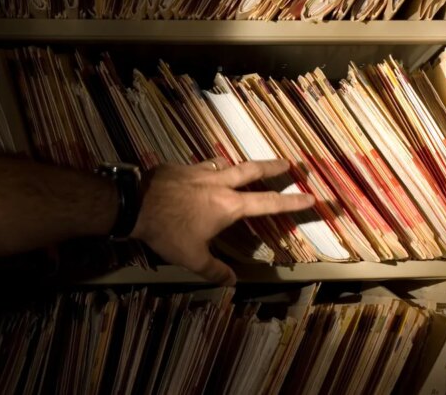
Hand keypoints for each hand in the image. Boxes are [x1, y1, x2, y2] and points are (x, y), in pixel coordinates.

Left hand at [131, 158, 314, 285]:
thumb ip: (214, 270)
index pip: (268, 203)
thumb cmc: (167, 231)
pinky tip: (201, 174)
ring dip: (238, 166)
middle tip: (289, 163)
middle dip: (273, 167)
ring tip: (241, 168)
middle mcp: (219, 184)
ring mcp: (199, 171)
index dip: (292, 202)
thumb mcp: (192, 258)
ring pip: (226, 164)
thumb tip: (232, 282)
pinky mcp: (180, 167)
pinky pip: (201, 166)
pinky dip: (208, 169)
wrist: (134, 203)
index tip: (311, 197)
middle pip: (252, 170)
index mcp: (228, 206)